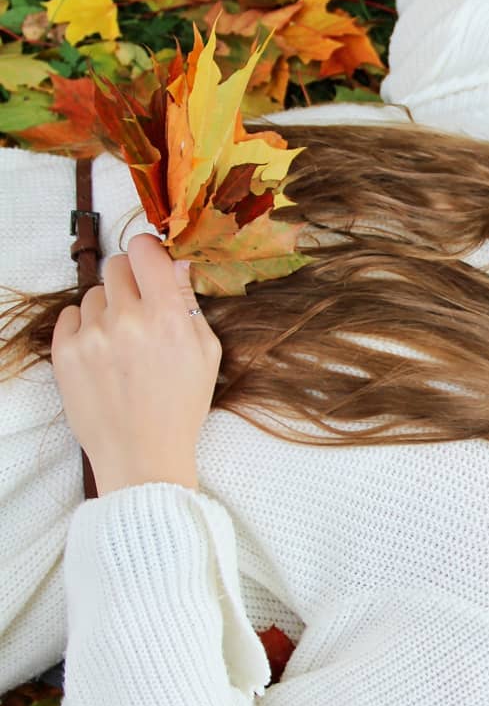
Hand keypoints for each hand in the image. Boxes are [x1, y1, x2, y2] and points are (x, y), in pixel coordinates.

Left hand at [51, 234, 220, 495]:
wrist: (142, 455)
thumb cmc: (181, 406)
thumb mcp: (206, 353)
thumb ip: (189, 304)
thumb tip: (175, 264)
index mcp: (166, 316)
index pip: (144, 250)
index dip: (149, 251)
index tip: (152, 263)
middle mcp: (126, 319)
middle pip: (117, 265)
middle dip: (131, 279)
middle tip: (141, 306)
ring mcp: (91, 336)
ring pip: (94, 293)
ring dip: (108, 307)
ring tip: (123, 341)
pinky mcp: (65, 354)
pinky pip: (70, 316)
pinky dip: (85, 325)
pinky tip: (102, 349)